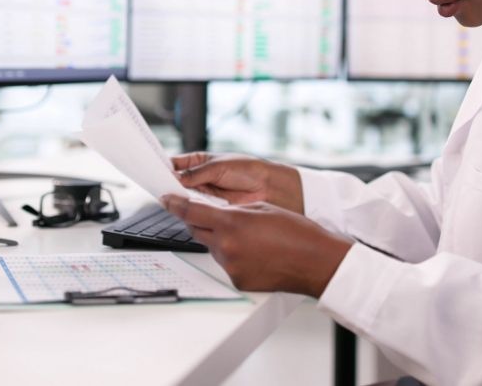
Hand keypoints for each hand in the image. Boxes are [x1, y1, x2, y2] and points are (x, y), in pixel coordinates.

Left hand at [161, 195, 349, 296]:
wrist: (315, 261)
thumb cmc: (296, 232)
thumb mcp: (261, 209)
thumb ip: (233, 211)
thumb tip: (215, 212)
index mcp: (231, 223)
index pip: (191, 212)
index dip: (175, 204)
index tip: (166, 199)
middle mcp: (227, 246)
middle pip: (198, 230)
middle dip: (200, 221)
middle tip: (211, 216)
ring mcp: (231, 266)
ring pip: (213, 247)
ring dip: (221, 239)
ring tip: (247, 237)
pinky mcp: (237, 281)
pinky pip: (226, 264)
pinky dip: (233, 256)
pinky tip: (253, 252)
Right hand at [171, 152, 303, 213]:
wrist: (269, 188)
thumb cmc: (248, 170)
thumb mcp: (218, 167)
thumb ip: (195, 174)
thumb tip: (175, 178)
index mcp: (199, 162)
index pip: (175, 165)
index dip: (163, 168)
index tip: (152, 171)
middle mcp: (199, 179)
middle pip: (176, 183)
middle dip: (168, 185)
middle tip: (159, 188)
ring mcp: (204, 195)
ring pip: (184, 198)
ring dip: (178, 199)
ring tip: (170, 198)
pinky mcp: (211, 210)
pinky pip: (195, 211)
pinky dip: (190, 211)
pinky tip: (185, 209)